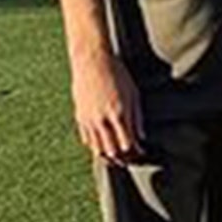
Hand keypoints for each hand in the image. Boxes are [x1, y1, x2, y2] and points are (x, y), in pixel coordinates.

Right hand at [70, 48, 144, 163]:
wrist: (92, 61)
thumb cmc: (117, 74)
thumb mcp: (133, 94)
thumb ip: (137, 117)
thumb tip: (141, 137)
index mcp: (118, 114)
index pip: (128, 144)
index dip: (135, 152)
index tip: (142, 154)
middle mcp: (102, 120)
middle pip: (112, 150)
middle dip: (123, 158)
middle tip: (131, 160)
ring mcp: (89, 119)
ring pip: (98, 148)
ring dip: (109, 156)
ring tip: (118, 158)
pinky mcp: (79, 116)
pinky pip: (87, 139)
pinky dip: (96, 146)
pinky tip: (103, 148)